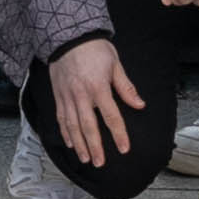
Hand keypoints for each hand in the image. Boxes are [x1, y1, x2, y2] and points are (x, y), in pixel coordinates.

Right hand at [47, 33, 143, 166]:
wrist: (68, 35)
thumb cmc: (94, 48)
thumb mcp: (115, 64)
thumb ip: (126, 87)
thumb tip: (140, 105)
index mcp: (98, 87)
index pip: (111, 116)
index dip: (119, 134)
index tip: (124, 148)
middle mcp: (81, 95)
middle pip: (89, 126)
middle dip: (95, 147)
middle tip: (100, 163)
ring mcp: (67, 96)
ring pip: (72, 126)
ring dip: (79, 145)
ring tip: (85, 159)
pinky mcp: (58, 95)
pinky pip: (61, 118)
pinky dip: (65, 132)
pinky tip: (70, 143)